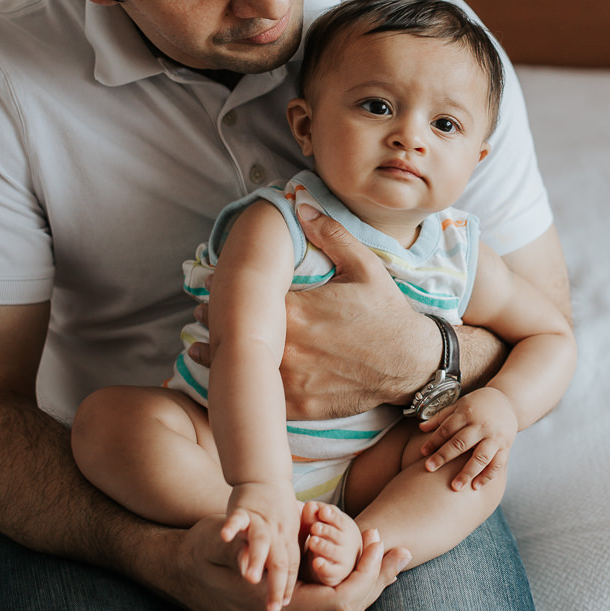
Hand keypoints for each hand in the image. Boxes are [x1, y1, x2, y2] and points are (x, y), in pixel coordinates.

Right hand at [166, 518, 409, 610]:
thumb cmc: (201, 551)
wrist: (177, 573)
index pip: (341, 602)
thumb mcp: (218, 540)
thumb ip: (242, 546)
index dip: (367, 574)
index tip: (378, 541)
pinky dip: (349, 590)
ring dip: (368, 586)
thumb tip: (251, 548)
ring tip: (389, 558)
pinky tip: (361, 569)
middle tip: (398, 550)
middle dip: (377, 581)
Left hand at [187, 208, 427, 417]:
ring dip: (218, 359)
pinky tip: (229, 384)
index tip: (209, 287)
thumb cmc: (387, 313)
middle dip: (215, 323)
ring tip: (199, 349)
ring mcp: (295, 378)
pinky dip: (243, 391)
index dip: (225, 294)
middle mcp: (291, 346)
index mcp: (300, 310)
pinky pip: (263, 400)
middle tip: (198, 315)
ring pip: (244, 370)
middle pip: (239, 335)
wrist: (411, 362)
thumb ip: (330, 235)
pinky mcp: (301, 404)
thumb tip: (300, 205)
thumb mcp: (364, 266)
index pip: (248, 300)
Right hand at [223, 482, 299, 610]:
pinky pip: (237, 518)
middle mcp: (277, 532)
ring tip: (252, 579)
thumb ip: (282, 557)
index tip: (284, 606)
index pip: (292, 568)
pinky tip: (225, 536)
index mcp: (288, 541)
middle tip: (274, 609)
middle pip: (280, 561)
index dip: (288, 587)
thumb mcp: (284, 533)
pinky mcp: (243, 508)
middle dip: (278, 585)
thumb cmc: (274, 511)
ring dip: (257, 559)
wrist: (265, 475)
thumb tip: (288, 589)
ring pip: (261, 541)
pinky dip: (232, 526)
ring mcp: (260, 520)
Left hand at [417, 387, 518, 490]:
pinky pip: (497, 464)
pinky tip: (476, 486)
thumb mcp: (459, 405)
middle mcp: (480, 426)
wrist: (508, 401)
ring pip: (480, 457)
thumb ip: (441, 417)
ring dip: (467, 473)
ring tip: (455, 487)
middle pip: (460, 443)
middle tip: (429, 469)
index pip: (447, 429)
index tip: (423, 453)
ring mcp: (494, 437)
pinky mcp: (505, 447)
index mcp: (467, 414)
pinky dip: (487, 476)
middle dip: (444, 456)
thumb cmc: (479, 405)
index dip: (434, 440)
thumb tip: (421, 427)